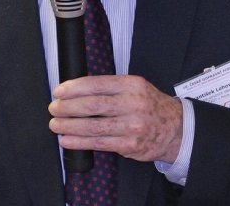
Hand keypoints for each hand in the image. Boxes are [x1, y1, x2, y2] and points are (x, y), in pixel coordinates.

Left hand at [48, 75, 181, 163]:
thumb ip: (110, 87)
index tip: (59, 91)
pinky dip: (80, 142)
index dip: (74, 88)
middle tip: (54, 108)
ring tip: (55, 124)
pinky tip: (67, 140)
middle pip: (93, 105)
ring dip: (69, 126)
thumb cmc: (149, 104)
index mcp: (131, 84)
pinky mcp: (130, 145)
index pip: (97, 84)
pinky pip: (99, 143)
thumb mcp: (134, 86)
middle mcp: (132, 104)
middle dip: (68, 107)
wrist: (175, 128)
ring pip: (93, 126)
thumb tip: (77, 90)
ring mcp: (132, 126)